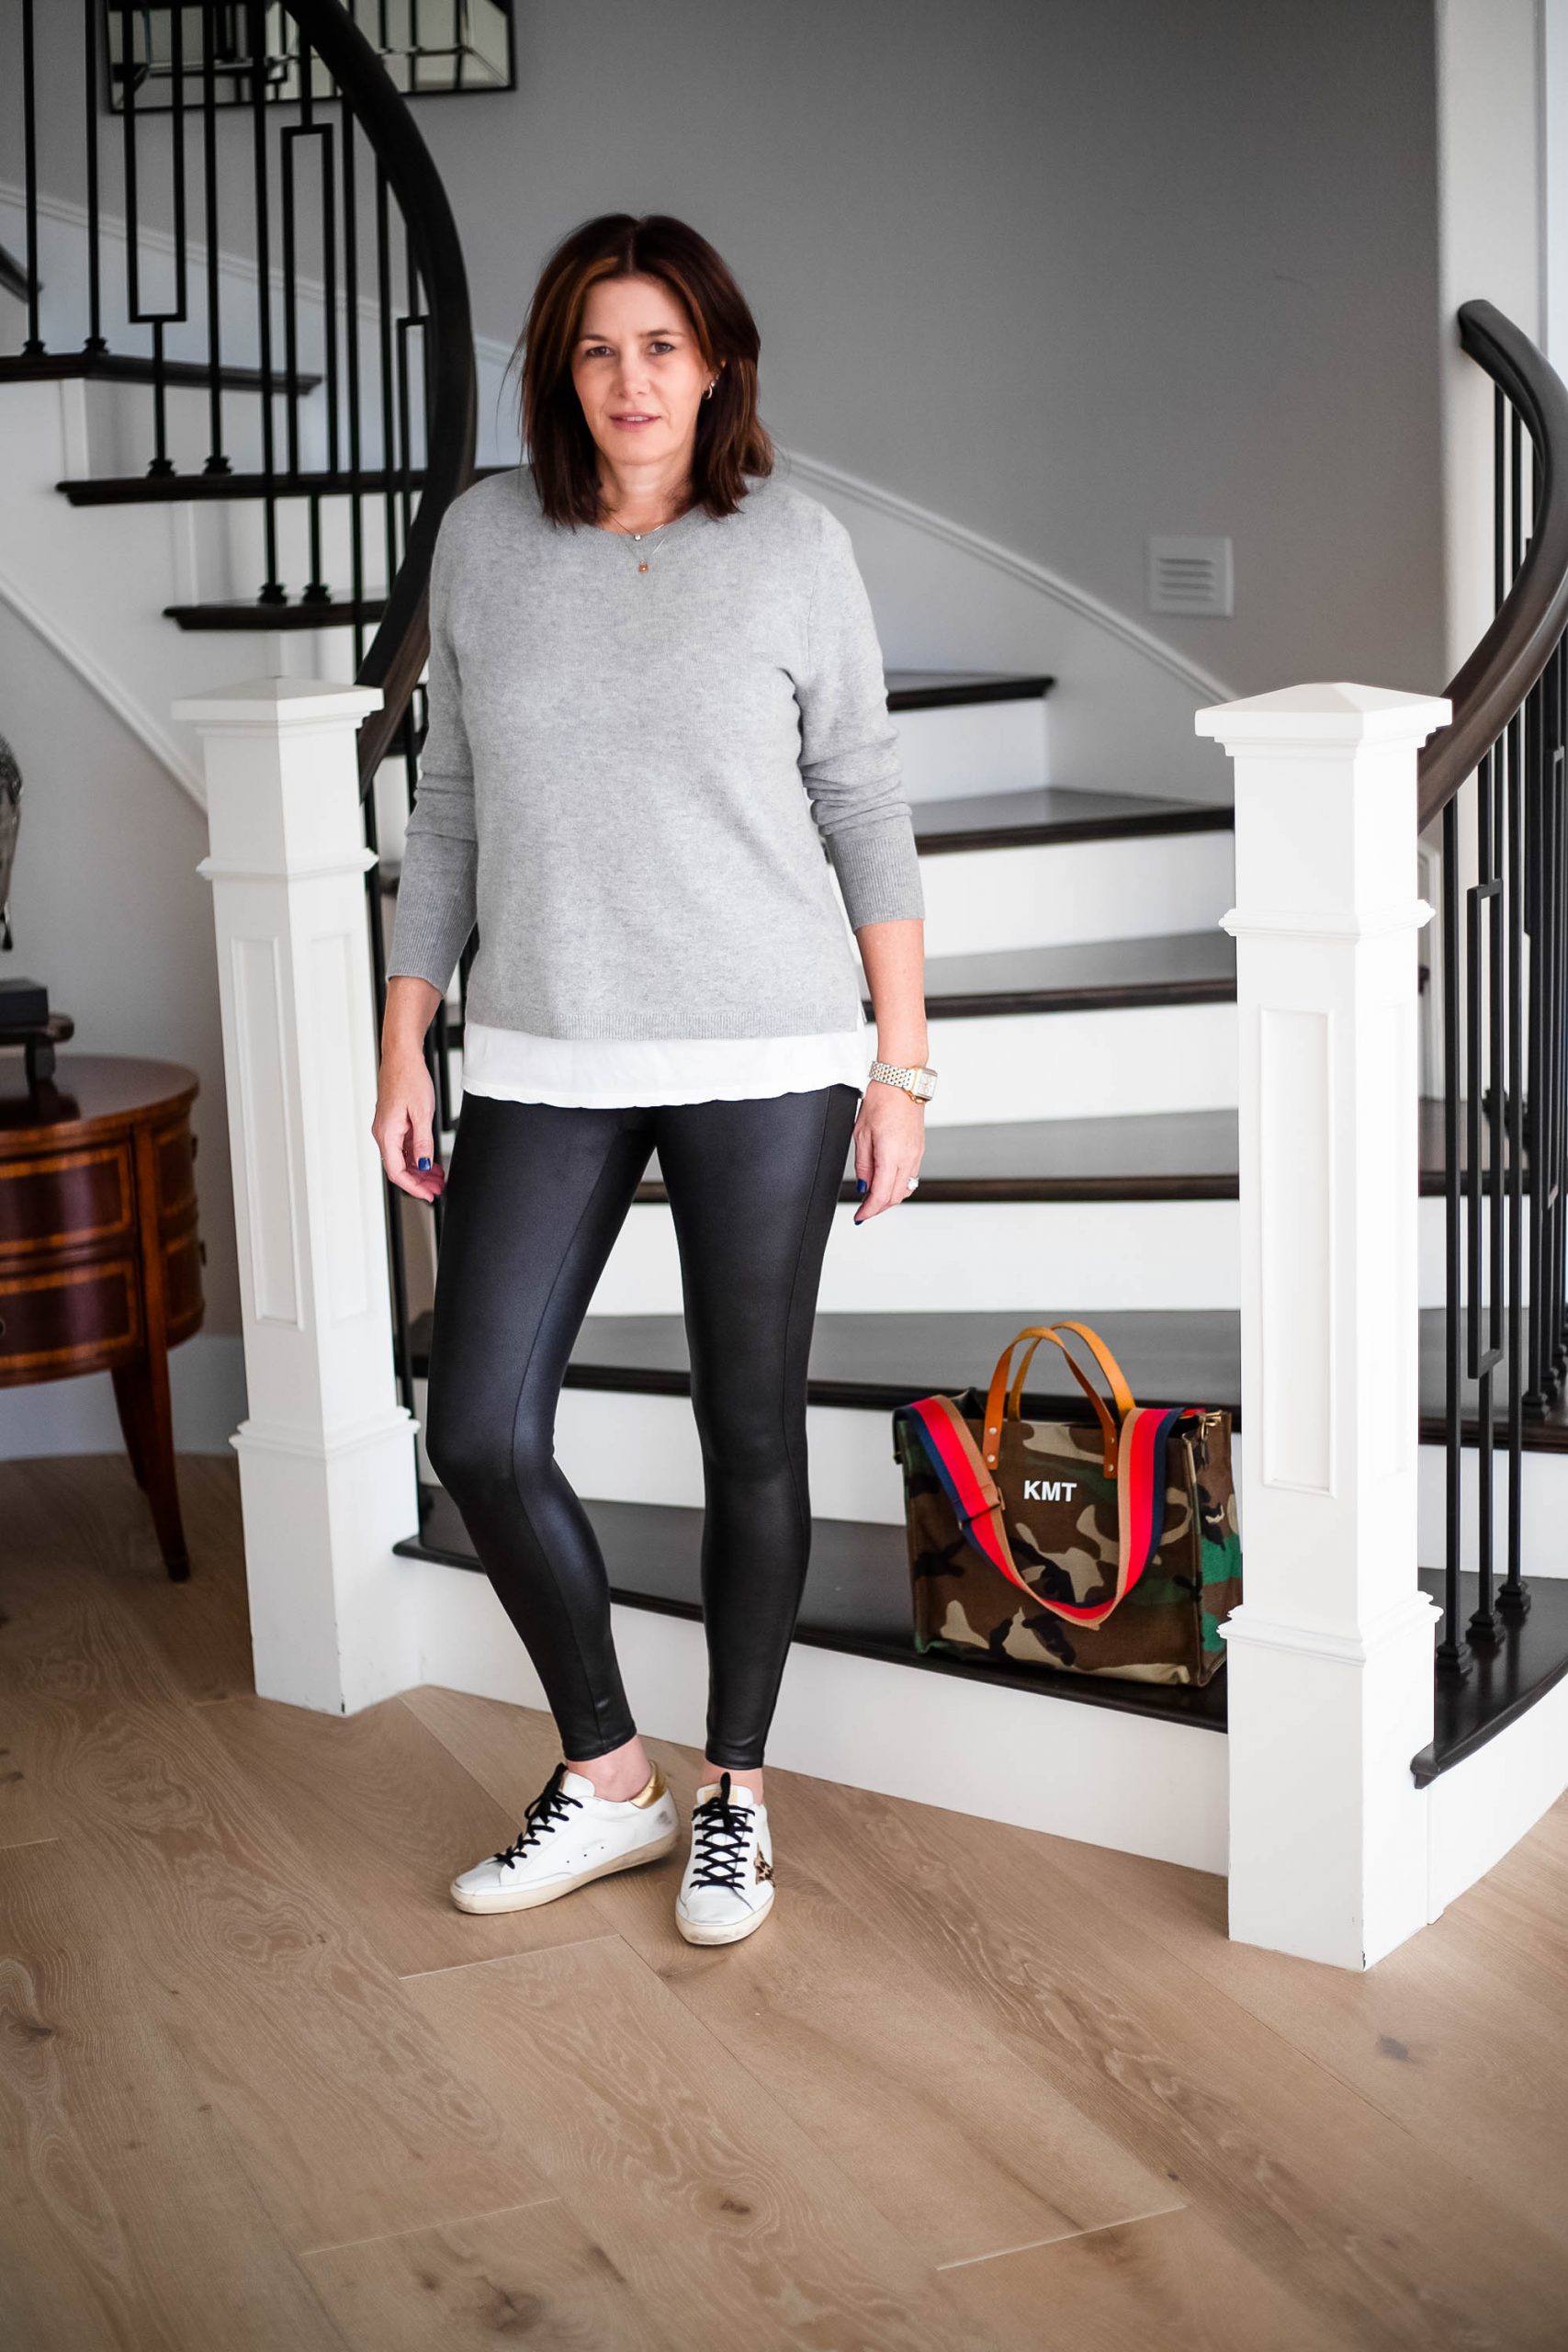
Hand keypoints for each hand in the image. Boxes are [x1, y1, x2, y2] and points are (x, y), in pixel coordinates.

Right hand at [373, 1048, 445, 1201]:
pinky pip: (403, 1146)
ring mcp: (388, 1128)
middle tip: (437, 1189)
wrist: (402, 1057)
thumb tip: (422, 1163)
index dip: (413, 1187)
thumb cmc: (409, 1078)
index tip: (429, 1194)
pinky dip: (417, 1155)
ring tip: (437, 1177)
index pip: (397, 1172)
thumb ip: (422, 1142)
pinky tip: (430, 1160)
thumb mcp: (422, 1113)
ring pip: (402, 1158)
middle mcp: (383, 1133)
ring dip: (419, 1170)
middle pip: (399, 1167)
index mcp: (386, 1134)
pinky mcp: (394, 1122)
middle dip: (418, 1181)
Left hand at [852, 1079, 924, 1220]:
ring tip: (873, 1198)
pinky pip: (911, 1177)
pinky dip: (898, 1186)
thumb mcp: (862, 1133)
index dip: (869, 1210)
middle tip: (863, 1210)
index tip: (859, 1216)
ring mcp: (917, 1155)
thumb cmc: (881, 1101)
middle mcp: (909, 1158)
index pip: (881, 1195)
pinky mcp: (919, 1150)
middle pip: (895, 1197)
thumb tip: (864, 1186)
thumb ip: (863, 1164)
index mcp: (892, 1155)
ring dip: (889, 1198)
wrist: (902, 1083)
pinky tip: (886, 1183)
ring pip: (905, 1189)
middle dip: (878, 1207)